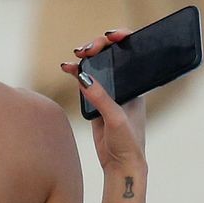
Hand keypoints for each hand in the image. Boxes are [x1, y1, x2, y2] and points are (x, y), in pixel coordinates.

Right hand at [61, 30, 145, 174]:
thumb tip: (82, 77)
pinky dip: (76, 74)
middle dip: (97, 47)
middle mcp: (124, 84)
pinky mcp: (96, 103)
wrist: (121, 165)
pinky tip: (67, 68)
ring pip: (97, 67)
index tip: (109, 37)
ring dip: (86, 58)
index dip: (120, 38)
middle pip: (110, 55)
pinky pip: (86, 82)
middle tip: (85, 50)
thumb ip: (100, 98)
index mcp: (136, 83)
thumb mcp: (116, 118)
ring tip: (75, 56)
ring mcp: (110, 92)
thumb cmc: (128, 142)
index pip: (131, 51)